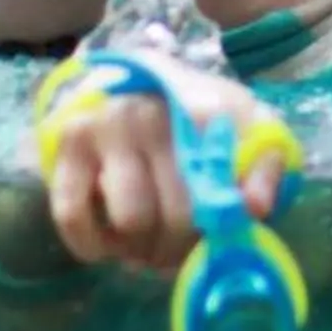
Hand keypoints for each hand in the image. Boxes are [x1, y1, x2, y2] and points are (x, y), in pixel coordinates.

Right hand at [31, 57, 289, 270]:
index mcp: (202, 110)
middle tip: (177, 252)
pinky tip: (110, 246)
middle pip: (174, 216)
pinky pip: (72, 215)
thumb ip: (264, 166)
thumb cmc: (200, 113)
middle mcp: (151, 115)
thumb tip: (255, 208)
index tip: (211, 240)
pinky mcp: (67, 145)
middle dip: (179, 249)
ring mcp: (105, 128)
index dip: (217, 229)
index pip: (218, 191)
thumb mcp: (247, 127)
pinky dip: (92, 246)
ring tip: (147, 245)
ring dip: (139, 251)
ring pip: (129, 222)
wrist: (139, 78)